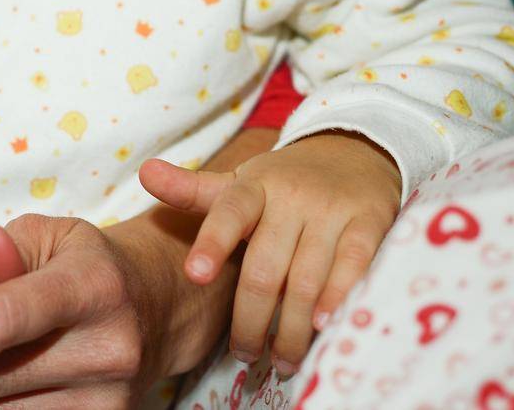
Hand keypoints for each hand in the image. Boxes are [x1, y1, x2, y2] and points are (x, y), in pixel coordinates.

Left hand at [139, 131, 401, 374]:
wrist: (352, 153)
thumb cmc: (281, 182)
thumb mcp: (237, 182)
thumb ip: (192, 190)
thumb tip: (145, 173)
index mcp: (252, 186)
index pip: (227, 212)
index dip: (211, 243)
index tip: (195, 275)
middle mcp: (291, 196)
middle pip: (264, 267)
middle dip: (250, 319)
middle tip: (243, 353)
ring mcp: (330, 210)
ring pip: (304, 279)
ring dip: (290, 328)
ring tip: (279, 360)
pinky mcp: (368, 222)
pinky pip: (353, 268)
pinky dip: (336, 300)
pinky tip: (322, 328)